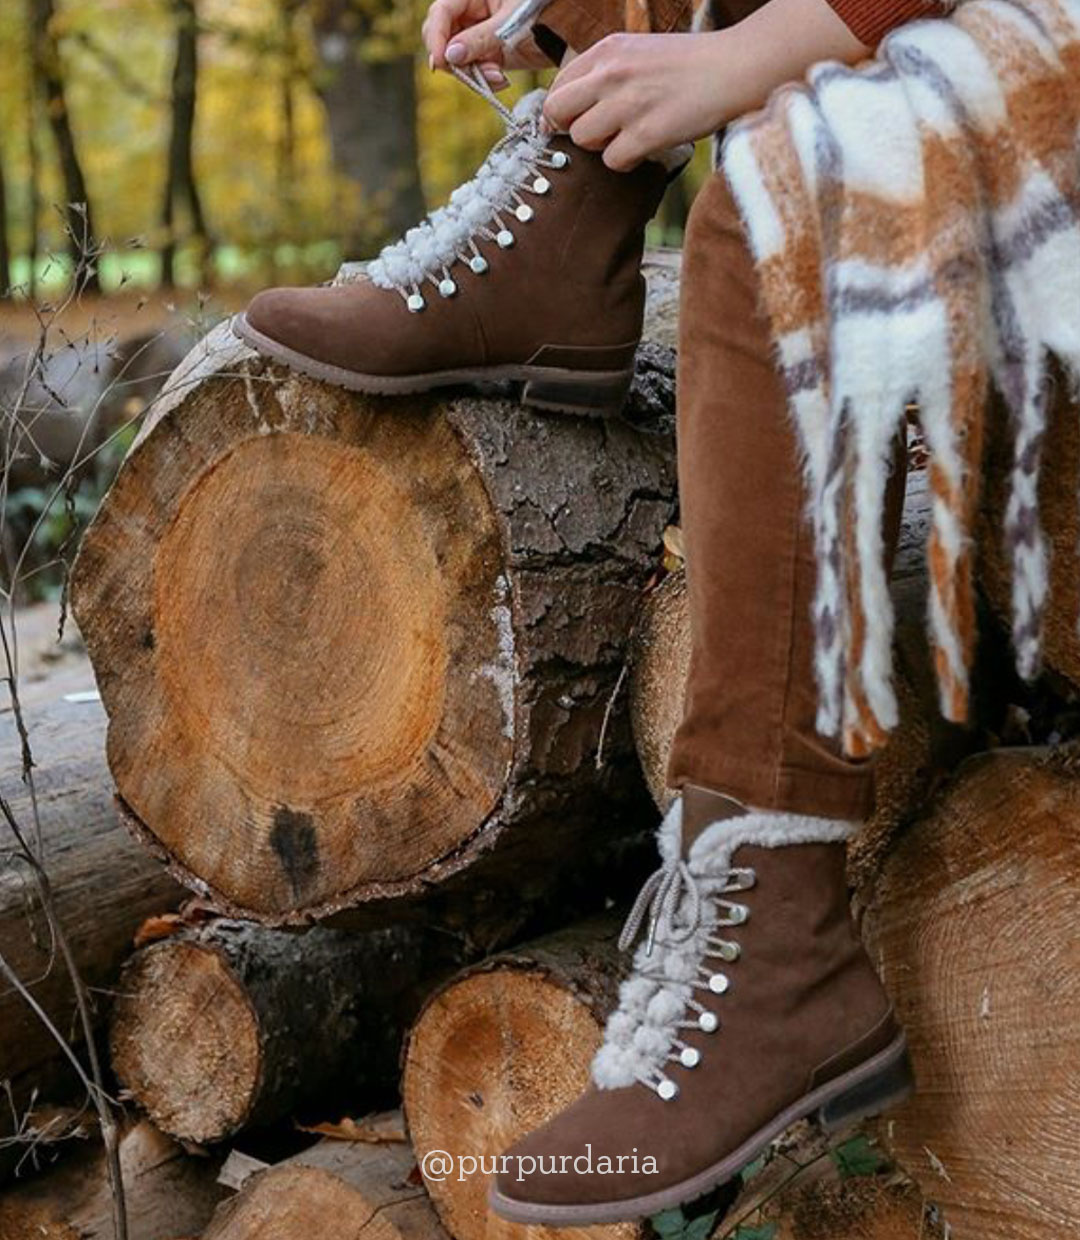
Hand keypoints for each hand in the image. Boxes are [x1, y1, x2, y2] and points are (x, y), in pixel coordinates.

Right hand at [422, 0, 550, 85]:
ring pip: (456, 57)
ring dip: (472, 73)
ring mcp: (477, 32)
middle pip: (442, 36)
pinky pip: (473, 68)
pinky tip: (500, 80)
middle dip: (455, 60)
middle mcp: (471, 11)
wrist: (569, 30)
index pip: (441, 13)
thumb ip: (479, 40)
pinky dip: (483, 78)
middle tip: (474, 75)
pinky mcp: (487, 51)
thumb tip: (449, 57)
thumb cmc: (544, 12)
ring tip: (497, 78)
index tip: (440, 62)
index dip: (436, 37)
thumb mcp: (511, 25)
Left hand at [542, 0, 868, 168]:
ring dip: (601, 147)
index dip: (559, 111)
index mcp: (608, 50)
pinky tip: (643, 151)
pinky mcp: (646, 133)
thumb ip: (607, 72)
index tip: (570, 124)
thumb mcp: (640, 52)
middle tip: (593, 137)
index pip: (558, 85)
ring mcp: (628, 103)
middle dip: (570, 129)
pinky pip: (612, 161)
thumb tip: (576, 105)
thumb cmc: (691, 65)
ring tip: (628, 139)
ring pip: (583, 139)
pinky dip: (625, 163)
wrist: (734, 68)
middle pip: (558, 112)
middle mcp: (612, 73)